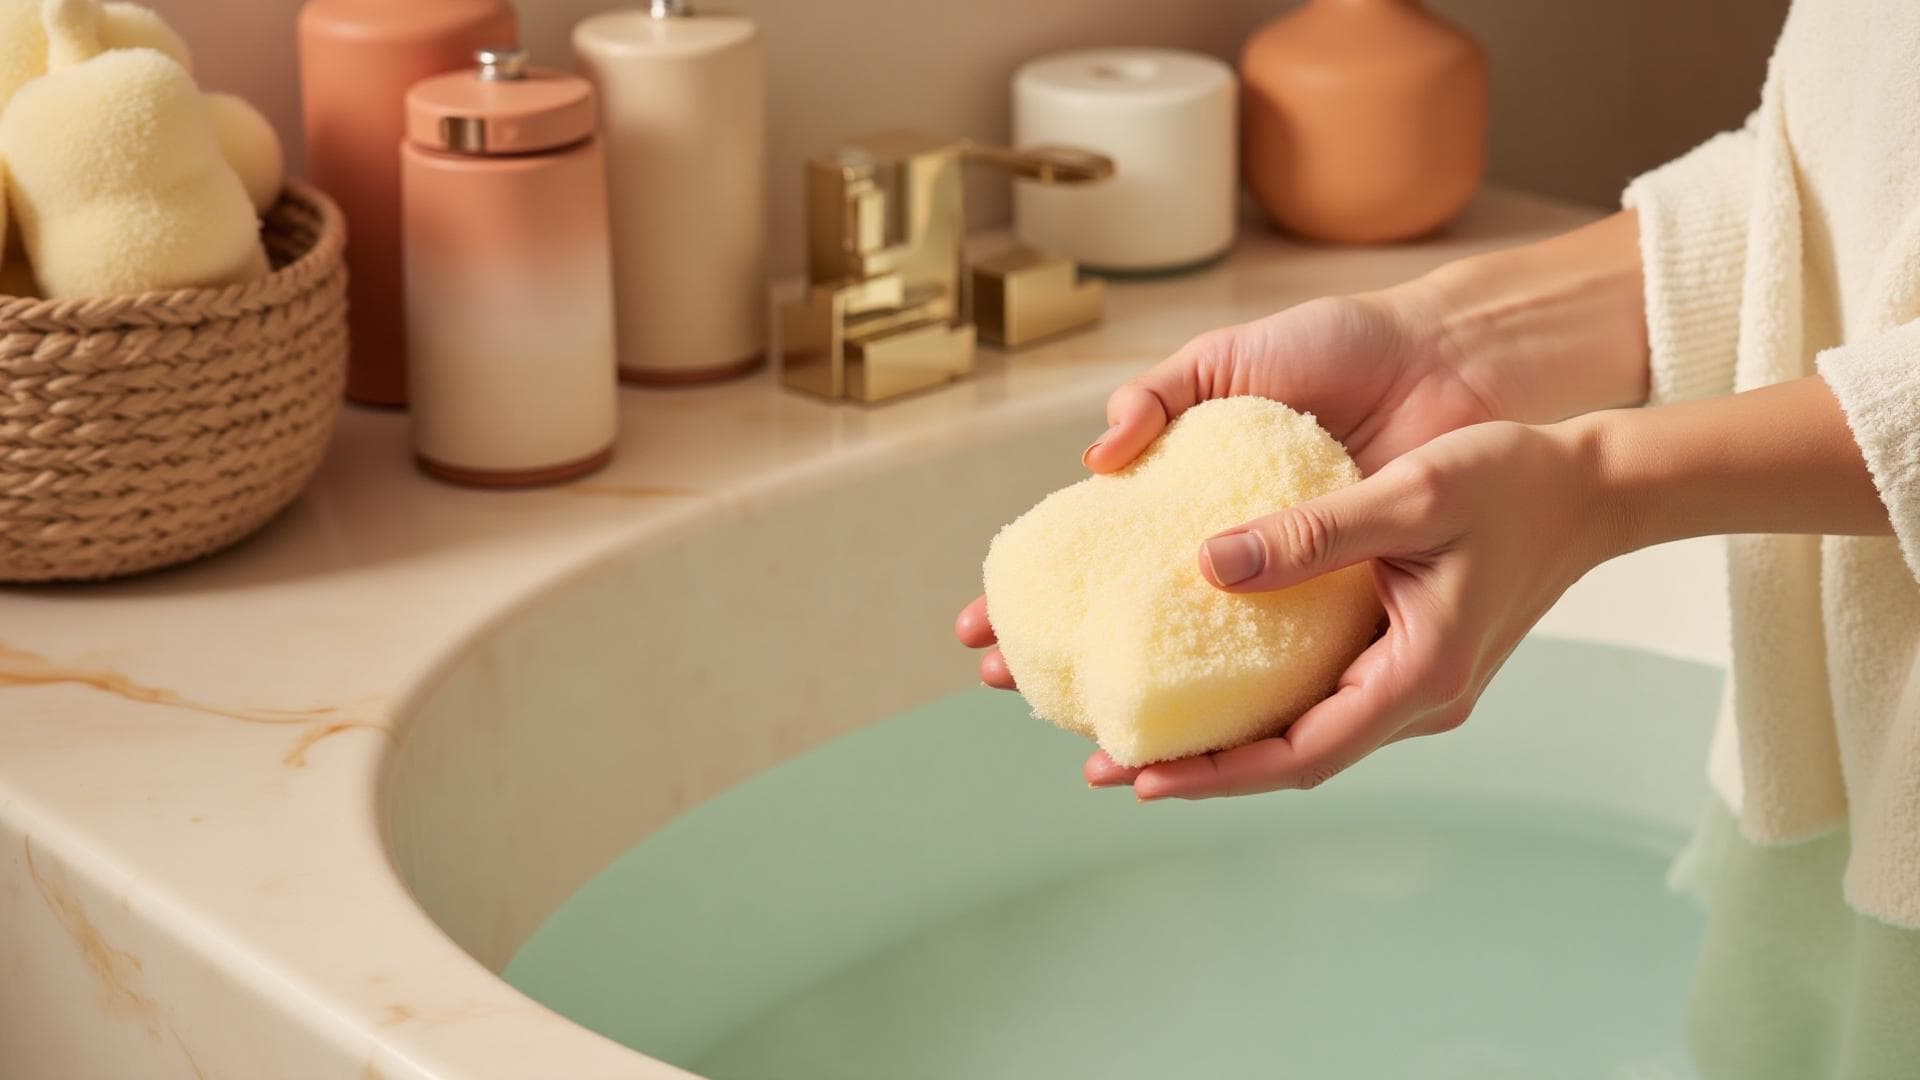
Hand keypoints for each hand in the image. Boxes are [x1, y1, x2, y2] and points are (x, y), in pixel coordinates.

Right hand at [957, 287, 1499, 687]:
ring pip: (1201, 670)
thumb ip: (1162, 392)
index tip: (978, 634)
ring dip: (1142, 711)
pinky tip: (1191, 744)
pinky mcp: (1349, 615)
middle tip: (1004, 686)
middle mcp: (1234, 559)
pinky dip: (1241, 712)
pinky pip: (1286, 675)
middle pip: (1131, 627)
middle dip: (1060, 664)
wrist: (1452, 360)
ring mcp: (1289, 594)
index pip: (1097, 563)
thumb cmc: (1342, 347)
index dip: (1036, 601)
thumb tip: (1096, 462)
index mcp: (1194, 501)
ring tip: (1084, 741)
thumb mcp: (1234, 358)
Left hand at [1087, 419, 1618, 797]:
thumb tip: (1207, 565)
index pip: (1302, 752)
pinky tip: (1212, 684)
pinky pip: (1325, 699)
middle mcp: (1420, 699)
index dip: (1218, 772)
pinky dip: (1265, 704)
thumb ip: (1311, 533)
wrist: (1590, 486)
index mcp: (1421, 674)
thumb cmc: (1510, 480)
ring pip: (1308, 734)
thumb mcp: (1408, 495)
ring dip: (1229, 741)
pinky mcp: (1411, 660)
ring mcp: (1418, 686)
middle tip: (1107, 768)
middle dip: (1203, 768)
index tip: (1141, 778)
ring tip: (1141, 735)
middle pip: (1294, 757)